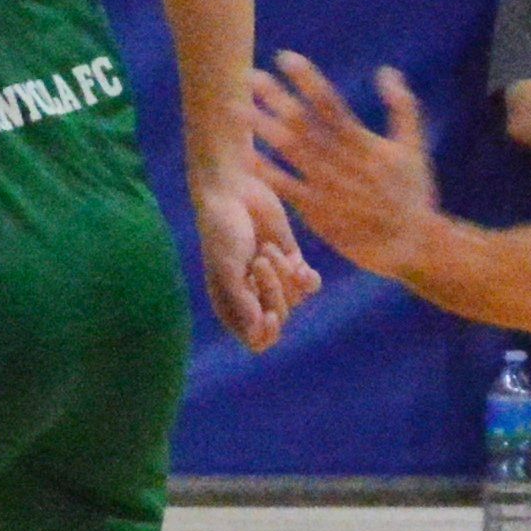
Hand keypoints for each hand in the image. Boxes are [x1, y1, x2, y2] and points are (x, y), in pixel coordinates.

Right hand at [191, 159, 319, 352]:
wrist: (234, 190)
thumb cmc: (222, 230)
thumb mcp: (227, 268)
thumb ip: (242, 302)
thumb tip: (258, 333)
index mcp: (230, 305)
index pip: (255, 340)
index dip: (266, 335)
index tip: (270, 316)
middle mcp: (251, 297)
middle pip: (278, 318)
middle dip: (273, 290)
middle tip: (259, 261)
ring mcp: (272, 280)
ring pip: (295, 299)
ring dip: (283, 273)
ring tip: (265, 248)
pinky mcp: (291, 261)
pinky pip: (308, 284)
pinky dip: (307, 277)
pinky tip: (299, 264)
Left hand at [247, 52, 437, 273]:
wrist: (410, 242)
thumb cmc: (412, 193)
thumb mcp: (413, 146)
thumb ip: (402, 106)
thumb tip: (386, 71)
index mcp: (362, 141)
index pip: (329, 101)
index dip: (306, 79)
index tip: (284, 57)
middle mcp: (340, 159)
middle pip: (302, 121)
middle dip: (275, 97)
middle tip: (249, 76)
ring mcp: (326, 185)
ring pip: (289, 149)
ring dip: (261, 127)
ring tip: (236, 109)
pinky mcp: (317, 210)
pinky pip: (286, 187)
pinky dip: (265, 172)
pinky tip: (244, 155)